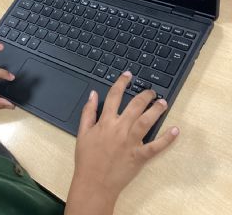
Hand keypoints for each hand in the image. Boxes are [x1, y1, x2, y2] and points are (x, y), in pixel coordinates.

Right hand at [66, 71, 178, 214]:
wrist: (93, 183)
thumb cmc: (87, 158)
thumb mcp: (83, 132)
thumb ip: (88, 111)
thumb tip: (93, 94)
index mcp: (105, 122)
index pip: (115, 96)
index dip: (122, 83)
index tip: (128, 75)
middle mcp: (120, 129)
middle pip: (135, 105)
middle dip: (144, 95)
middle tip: (151, 90)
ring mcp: (131, 142)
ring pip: (147, 121)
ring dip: (156, 110)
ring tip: (163, 102)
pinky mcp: (140, 156)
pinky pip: (156, 146)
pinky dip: (167, 139)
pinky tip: (175, 130)